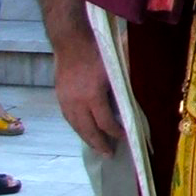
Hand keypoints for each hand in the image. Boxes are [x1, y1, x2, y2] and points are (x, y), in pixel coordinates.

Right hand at [52, 30, 124, 155]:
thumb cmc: (98, 51)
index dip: (116, 132)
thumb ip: (122, 88)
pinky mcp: (60, 96)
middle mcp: (77, 102)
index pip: (105, 122)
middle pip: (88, 130)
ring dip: (87, 138)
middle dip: (100, 144)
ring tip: (97, 147)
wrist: (71, 40)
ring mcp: (66, 100)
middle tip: (109, 155)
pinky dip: (78, 128)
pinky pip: (69, 118)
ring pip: (76, 126)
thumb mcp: (115, 69)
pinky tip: (84, 131)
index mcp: (93, 95)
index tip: (125, 137)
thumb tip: (134, 103)